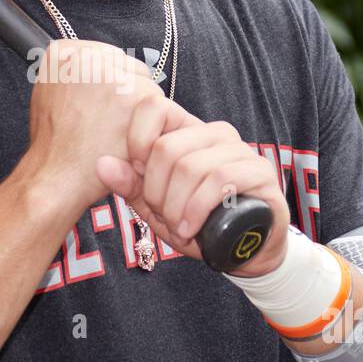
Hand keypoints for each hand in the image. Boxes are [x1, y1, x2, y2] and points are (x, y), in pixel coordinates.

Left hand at [95, 106, 290, 273]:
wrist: (247, 253)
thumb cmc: (199, 226)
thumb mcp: (157, 208)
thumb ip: (130, 185)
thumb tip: (101, 163)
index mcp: (188, 133)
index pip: (153, 108)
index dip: (136, 142)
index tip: (139, 176)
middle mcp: (215, 134)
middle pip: (167, 148)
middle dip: (157, 193)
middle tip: (164, 216)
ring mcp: (241, 150)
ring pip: (191, 167)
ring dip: (177, 208)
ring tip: (180, 228)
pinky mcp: (260, 172)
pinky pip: (219, 181)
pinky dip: (197, 210)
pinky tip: (193, 230)